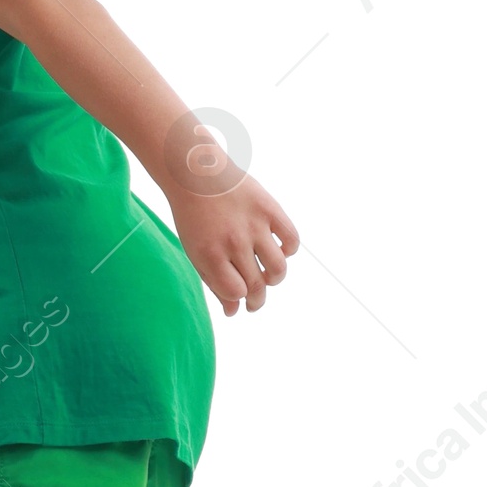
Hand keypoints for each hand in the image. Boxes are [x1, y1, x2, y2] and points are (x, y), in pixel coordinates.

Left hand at [167, 155, 298, 316]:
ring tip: (268, 275)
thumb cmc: (194, 218)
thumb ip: (214, 283)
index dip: (240, 298)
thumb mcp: (196, 251)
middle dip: (258, 299)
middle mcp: (234, 242)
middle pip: (257, 285)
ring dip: (276, 278)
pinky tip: (278, 249)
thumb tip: (234, 312)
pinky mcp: (270, 209)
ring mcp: (254, 225)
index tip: (240, 297)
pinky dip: (289, 250)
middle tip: (256, 299)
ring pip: (278, 268)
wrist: (197, 174)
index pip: (237, 292)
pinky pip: (291, 240)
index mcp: (211, 254)